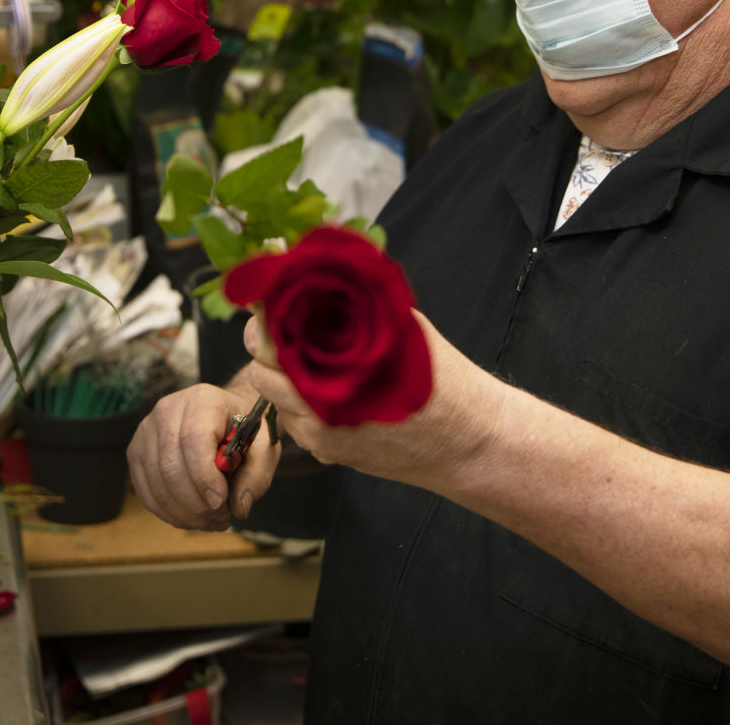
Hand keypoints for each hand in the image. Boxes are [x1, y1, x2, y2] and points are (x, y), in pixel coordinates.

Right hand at [128, 381, 280, 530]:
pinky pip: (145, 490)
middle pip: (170, 465)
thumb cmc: (245, 431)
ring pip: (156, 482)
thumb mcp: (264, 449)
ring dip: (183, 512)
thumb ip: (256, 476)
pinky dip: (167, 512)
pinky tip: (190, 517)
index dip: (204, 477)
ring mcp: (147, 430)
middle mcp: (168, 409)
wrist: (226, 417)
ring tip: (209, 520)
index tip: (220, 503)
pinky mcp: (137, 450)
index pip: (194, 440)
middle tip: (220, 518)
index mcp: (202, 399)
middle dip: (195, 502)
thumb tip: (239, 507)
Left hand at [242, 309, 498, 490]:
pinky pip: (294, 421)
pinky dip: (299, 402)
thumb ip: (355, 307)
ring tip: (307, 356)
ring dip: (280, 376)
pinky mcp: (326, 451)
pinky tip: (327, 388)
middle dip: (266, 345)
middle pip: (259, 369)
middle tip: (285, 325)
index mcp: (333, 369)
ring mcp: (318, 434)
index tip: (270, 299)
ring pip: (272, 397)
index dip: (265, 315)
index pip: (268, 337)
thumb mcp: (401, 329)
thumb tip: (318, 278)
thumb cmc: (442, 379)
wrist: (469, 443)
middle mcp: (317, 406)